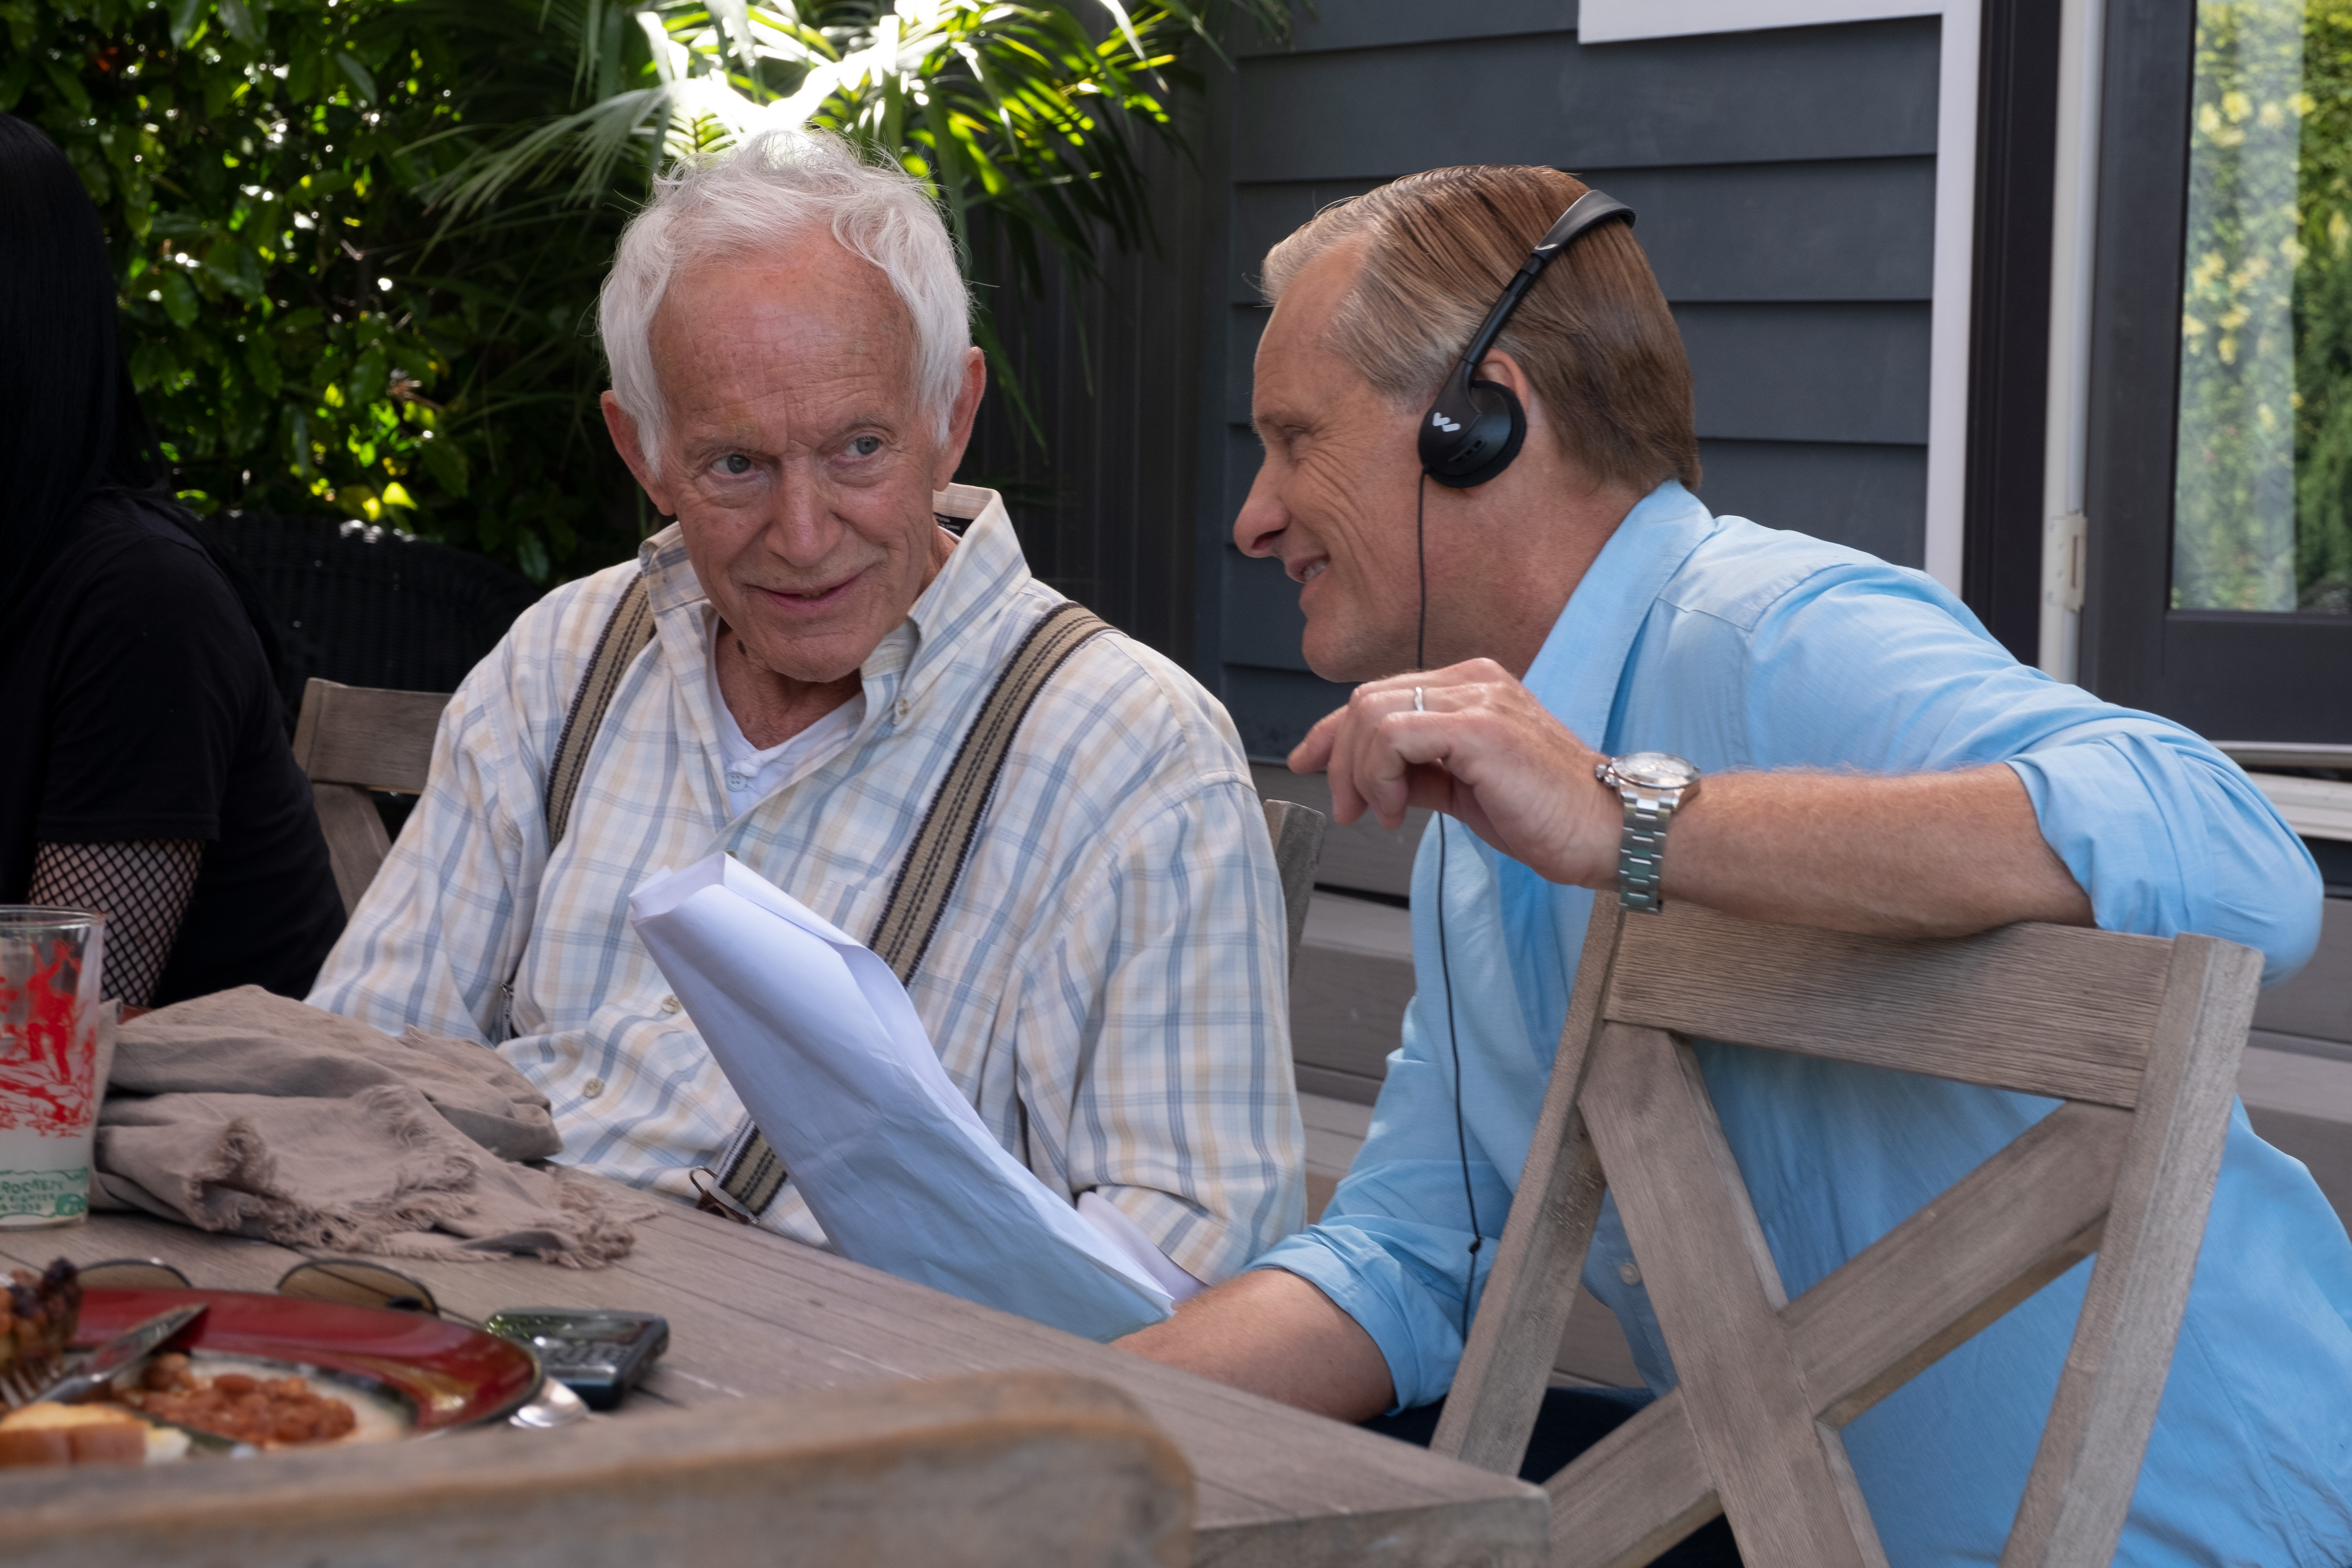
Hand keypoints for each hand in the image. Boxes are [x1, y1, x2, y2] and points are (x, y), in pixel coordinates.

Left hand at [1289, 659, 1621, 887]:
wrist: (1610, 832)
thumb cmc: (1550, 816)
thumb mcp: (1465, 791)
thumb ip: (1419, 774)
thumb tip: (1370, 781)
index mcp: (1473, 687)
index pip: (1380, 696)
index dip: (1332, 732)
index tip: (1308, 762)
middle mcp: (1474, 680)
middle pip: (1365, 701)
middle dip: (1339, 759)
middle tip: (1350, 810)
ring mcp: (1479, 697)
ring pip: (1371, 714)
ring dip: (1360, 773)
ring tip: (1385, 814)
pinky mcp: (1480, 727)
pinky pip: (1394, 735)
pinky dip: (1381, 776)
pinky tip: (1399, 810)